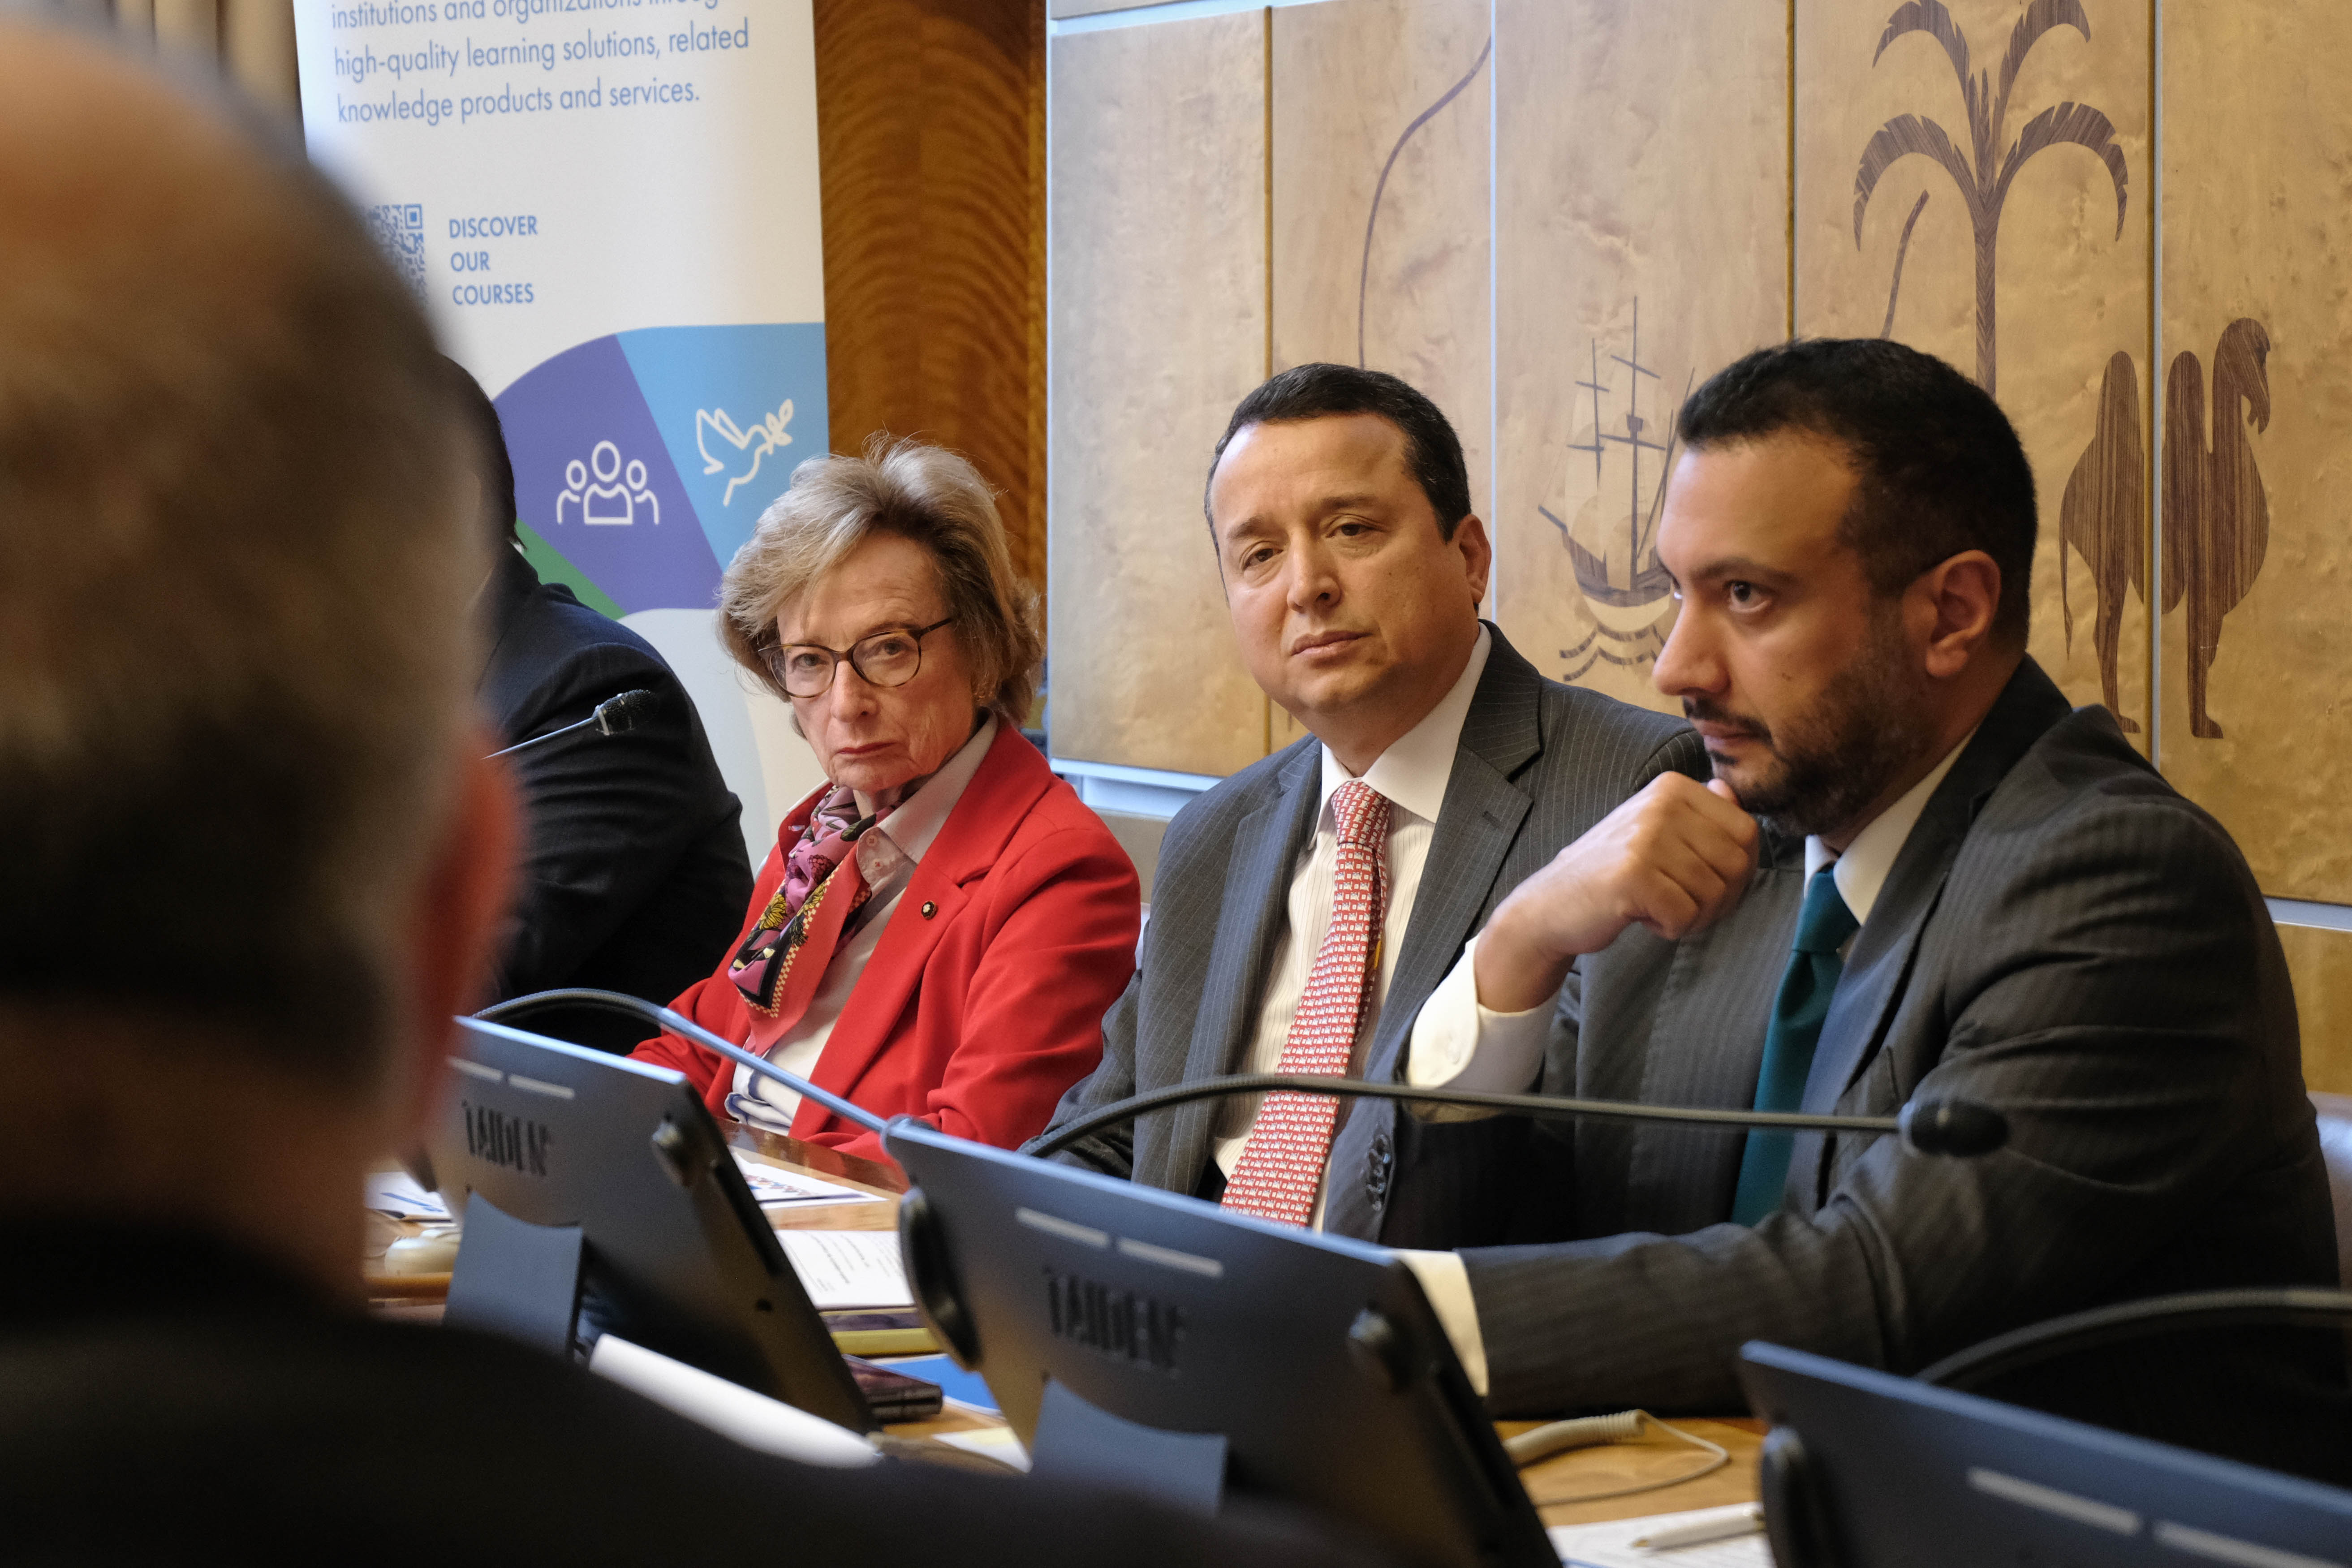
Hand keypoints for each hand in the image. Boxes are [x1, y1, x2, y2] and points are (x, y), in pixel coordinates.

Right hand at [1474, 774, 1758, 1013]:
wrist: (1552, 904)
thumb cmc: (1612, 873)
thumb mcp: (1655, 831)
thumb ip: (1699, 812)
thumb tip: (1732, 792)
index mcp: (1672, 788)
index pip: (1746, 831)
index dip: (1739, 870)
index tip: (1706, 884)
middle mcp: (1661, 804)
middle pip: (1736, 864)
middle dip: (1719, 899)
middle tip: (1684, 905)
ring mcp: (1645, 837)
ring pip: (1714, 893)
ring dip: (1693, 916)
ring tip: (1658, 908)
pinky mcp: (1632, 875)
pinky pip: (1684, 915)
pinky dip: (1670, 928)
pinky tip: (1643, 917)